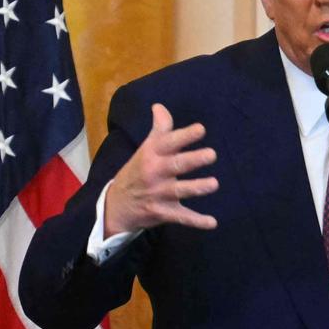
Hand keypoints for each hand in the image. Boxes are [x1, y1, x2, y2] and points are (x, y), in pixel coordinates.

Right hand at [104, 103, 218, 237]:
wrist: (115, 205)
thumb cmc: (138, 171)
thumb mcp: (146, 148)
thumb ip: (159, 128)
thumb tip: (159, 106)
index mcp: (152, 154)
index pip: (169, 142)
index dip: (185, 136)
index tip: (201, 129)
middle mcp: (156, 173)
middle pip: (176, 165)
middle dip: (193, 160)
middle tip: (212, 155)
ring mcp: (159, 194)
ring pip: (180, 191)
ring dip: (197, 188)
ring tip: (214, 184)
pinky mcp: (163, 212)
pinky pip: (181, 217)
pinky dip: (197, 221)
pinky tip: (212, 223)